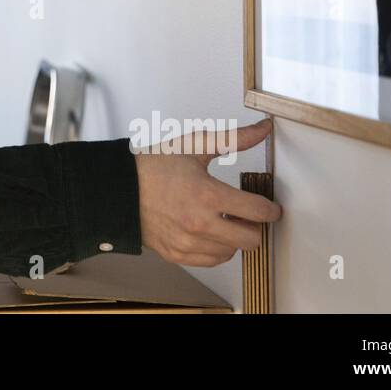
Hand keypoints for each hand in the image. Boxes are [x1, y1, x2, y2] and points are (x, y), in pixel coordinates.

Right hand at [133, 118, 280, 266]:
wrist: (119, 188)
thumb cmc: (153, 166)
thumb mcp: (194, 146)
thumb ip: (233, 139)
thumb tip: (263, 129)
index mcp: (207, 195)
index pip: (258, 211)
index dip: (271, 209)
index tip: (271, 207)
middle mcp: (200, 224)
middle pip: (252, 239)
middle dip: (254, 225)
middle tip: (245, 213)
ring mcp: (188, 243)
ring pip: (233, 251)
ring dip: (233, 236)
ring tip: (221, 219)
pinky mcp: (178, 255)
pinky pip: (213, 260)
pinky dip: (217, 248)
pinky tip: (208, 231)